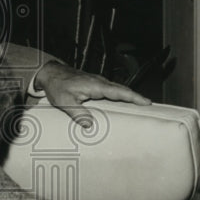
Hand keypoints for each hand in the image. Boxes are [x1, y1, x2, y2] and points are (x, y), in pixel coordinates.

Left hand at [34, 60, 150, 127]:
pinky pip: (110, 91)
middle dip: (136, 98)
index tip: (147, 102)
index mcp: (96, 86)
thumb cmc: (57, 85)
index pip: (120, 92)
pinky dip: (119, 96)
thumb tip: (89, 126)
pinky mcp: (94, 84)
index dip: (134, 97)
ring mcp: (97, 82)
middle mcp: (99, 82)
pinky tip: (120, 104)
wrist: (50, 73)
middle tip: (149, 107)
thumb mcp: (65, 102)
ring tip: (139, 107)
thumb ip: (78, 114)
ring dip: (128, 97)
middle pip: (122, 90)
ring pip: (117, 90)